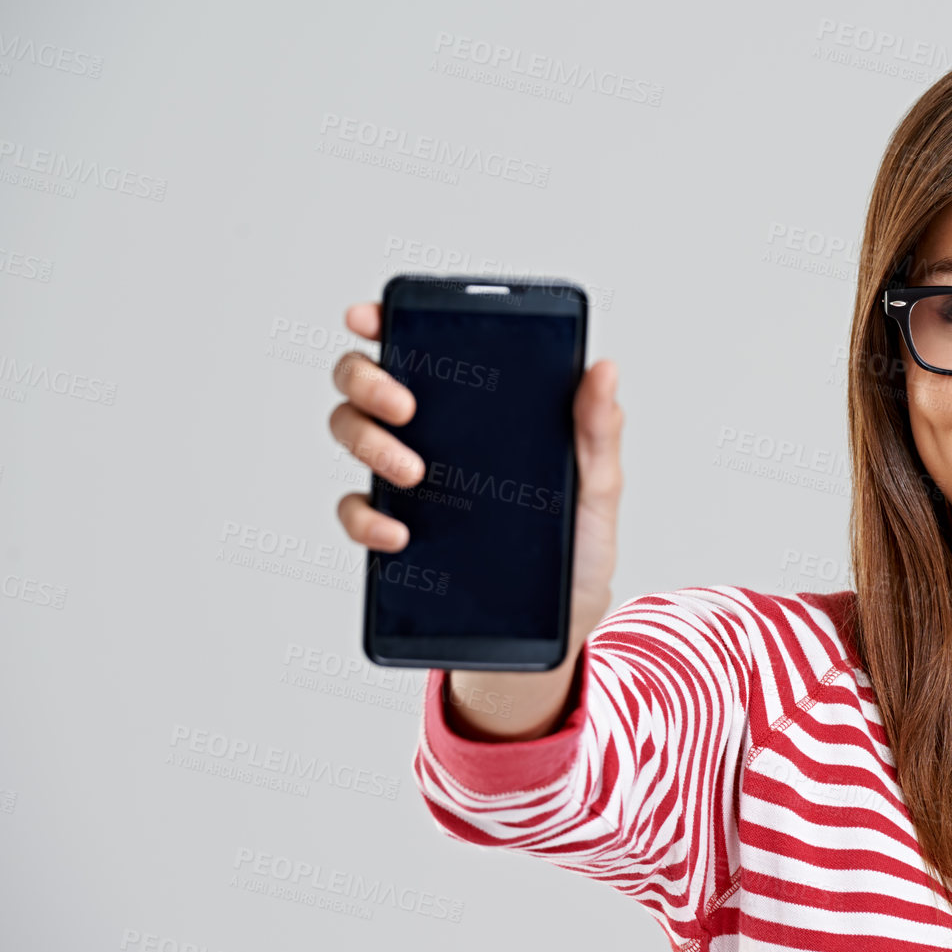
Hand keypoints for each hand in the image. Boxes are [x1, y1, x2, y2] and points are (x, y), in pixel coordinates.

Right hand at [327, 301, 622, 688]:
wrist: (555, 636)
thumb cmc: (577, 553)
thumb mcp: (597, 491)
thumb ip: (597, 432)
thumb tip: (603, 368)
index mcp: (481, 410)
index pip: (425, 348)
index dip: (388, 321)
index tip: (370, 316)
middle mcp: (435, 435)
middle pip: (367, 380)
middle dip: (369, 378)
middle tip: (406, 405)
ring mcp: (408, 482)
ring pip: (349, 432)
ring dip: (368, 442)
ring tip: (414, 471)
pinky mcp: (393, 533)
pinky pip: (354, 510)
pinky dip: (364, 516)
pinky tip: (399, 533)